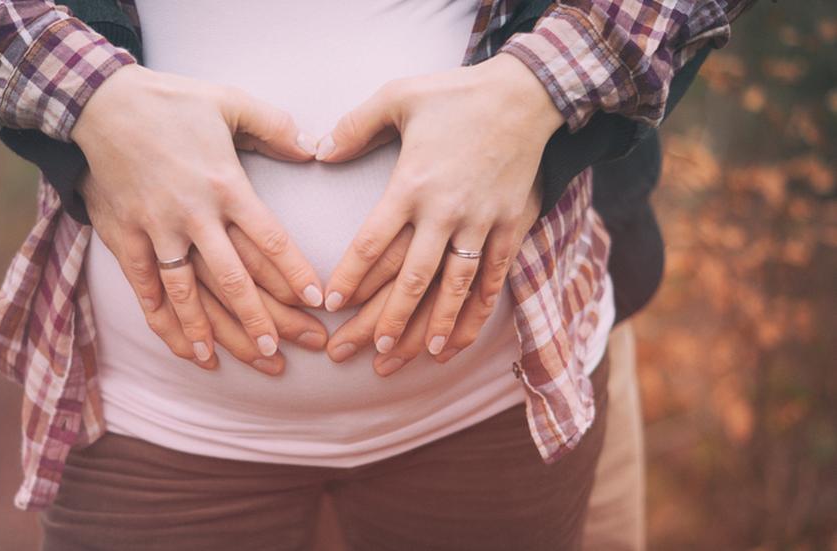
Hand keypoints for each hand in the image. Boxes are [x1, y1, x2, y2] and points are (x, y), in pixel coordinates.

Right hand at [72, 64, 324, 364]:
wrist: (98, 103)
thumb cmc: (170, 102)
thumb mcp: (229, 102)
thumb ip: (275, 126)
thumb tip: (314, 147)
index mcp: (225, 185)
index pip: (269, 239)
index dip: (296, 272)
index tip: (319, 300)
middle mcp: (194, 215)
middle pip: (235, 278)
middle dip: (266, 317)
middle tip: (295, 348)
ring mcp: (157, 231)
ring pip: (192, 294)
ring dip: (219, 331)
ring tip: (249, 360)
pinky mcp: (125, 238)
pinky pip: (147, 290)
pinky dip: (167, 323)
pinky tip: (189, 350)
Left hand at [316, 52, 561, 357]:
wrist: (526, 95)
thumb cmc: (456, 95)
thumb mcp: (398, 96)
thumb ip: (355, 126)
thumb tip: (319, 153)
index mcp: (411, 184)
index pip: (371, 242)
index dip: (349, 277)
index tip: (329, 303)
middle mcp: (445, 212)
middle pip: (408, 279)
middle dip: (381, 320)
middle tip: (355, 351)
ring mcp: (481, 224)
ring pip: (452, 289)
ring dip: (428, 328)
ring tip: (405, 358)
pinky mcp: (511, 228)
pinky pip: (492, 280)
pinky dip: (474, 314)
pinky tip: (456, 341)